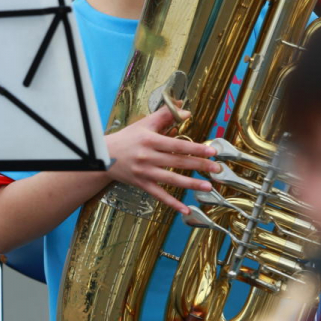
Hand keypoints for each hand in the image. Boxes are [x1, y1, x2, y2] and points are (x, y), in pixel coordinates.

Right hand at [104, 107, 220, 213]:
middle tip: (217, 169)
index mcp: (150, 141)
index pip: (177, 145)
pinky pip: (159, 195)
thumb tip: (185, 110)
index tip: (212, 151)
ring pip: (171, 179)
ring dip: (191, 184)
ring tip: (208, 186)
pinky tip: (185, 210)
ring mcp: (145, 172)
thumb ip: (165, 115)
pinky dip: (172, 203)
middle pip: (177, 162)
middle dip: (199, 165)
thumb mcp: (144, 124)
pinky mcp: (142, 184)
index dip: (195, 148)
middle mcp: (148, 157)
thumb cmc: (127, 138)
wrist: (103, 156)